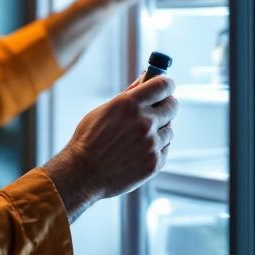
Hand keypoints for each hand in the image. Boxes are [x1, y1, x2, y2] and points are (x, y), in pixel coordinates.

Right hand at [42, 75, 177, 222]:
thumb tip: (145, 80)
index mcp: (130, 104)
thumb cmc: (89, 141)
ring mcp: (151, 143)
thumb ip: (128, 95)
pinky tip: (138, 151)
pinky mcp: (155, 162)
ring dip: (159, 130)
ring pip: (169, 129)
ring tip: (137, 138)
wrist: (82, 174)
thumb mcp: (104, 111)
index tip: (165, 87)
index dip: (166, 84)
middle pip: (172, 105)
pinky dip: (156, 148)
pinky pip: (165, 148)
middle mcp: (144, 122)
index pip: (163, 85)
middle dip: (165, 105)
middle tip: (156, 110)